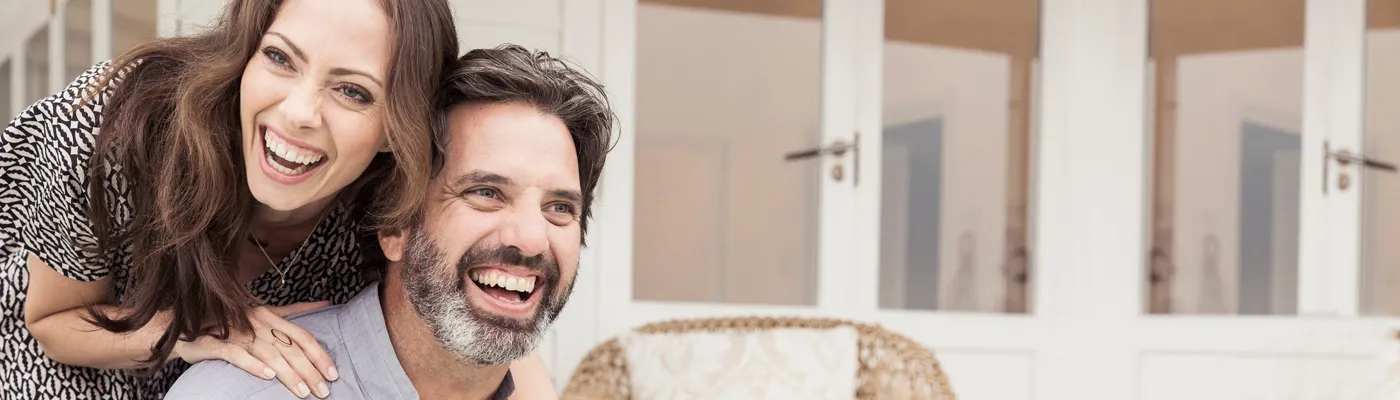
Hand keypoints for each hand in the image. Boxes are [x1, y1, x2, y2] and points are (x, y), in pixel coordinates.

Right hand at [174, 301, 337, 398]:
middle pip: (290, 348)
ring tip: (303, 392)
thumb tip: (325, 303)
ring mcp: (237, 332)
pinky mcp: (217, 344)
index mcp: (270, 316)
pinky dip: (254, 365)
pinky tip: (268, 376)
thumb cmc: (230, 323)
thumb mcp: (265, 313)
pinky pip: (238, 355)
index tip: (333, 373)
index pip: (302, 336)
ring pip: (269, 353)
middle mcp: (257, 322)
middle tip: (323, 391)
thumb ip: (294, 312)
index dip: (319, 355)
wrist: (185, 326)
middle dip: (310, 371)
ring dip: (288, 374)